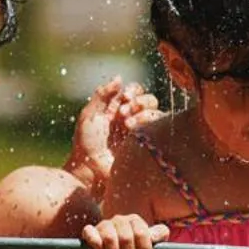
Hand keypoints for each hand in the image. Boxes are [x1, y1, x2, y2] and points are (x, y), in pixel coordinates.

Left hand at [69, 78, 157, 192]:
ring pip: (157, 113)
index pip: (135, 91)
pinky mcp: (149, 146)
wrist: (91, 171)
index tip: (125, 97)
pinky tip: (137, 133)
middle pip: (149, 100)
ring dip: (144, 114)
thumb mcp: (90, 115)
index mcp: (118, 108)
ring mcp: (142, 133)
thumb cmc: (86, 144)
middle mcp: (133, 118)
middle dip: (139, 102)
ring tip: (128, 126)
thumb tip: (120, 77)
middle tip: (123, 114)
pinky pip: (161, 129)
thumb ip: (102, 94)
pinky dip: (151, 125)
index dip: (133, 91)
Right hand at [82, 214, 169, 248]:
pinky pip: (88, 232)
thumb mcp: (151, 239)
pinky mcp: (91, 232)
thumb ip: (159, 234)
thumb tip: (158, 235)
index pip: (141, 233)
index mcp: (134, 220)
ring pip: (109, 238)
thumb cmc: (137, 245)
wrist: (119, 247)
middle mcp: (119, 220)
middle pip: (126, 238)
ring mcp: (104, 225)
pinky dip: (95, 242)